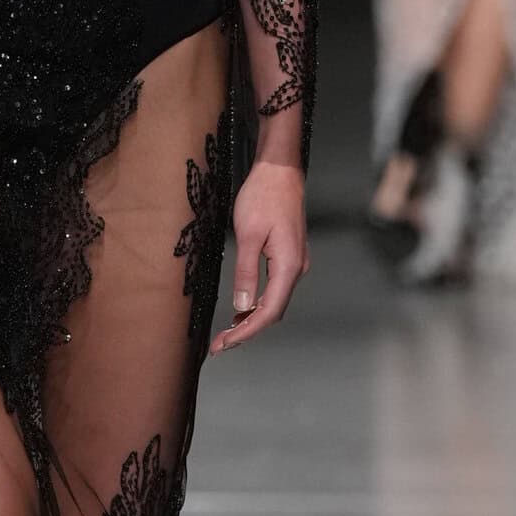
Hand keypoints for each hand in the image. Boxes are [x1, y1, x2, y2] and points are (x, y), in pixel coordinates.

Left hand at [210, 160, 307, 353]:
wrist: (280, 170)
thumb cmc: (263, 196)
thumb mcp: (248, 235)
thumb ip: (245, 273)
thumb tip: (243, 306)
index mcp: (288, 266)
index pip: (268, 312)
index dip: (246, 332)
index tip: (224, 345)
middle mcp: (296, 269)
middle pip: (273, 312)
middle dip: (247, 330)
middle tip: (220, 344)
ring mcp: (294, 263)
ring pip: (274, 301)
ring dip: (252, 318)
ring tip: (227, 331)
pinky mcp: (288, 256)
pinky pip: (274, 288)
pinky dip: (258, 303)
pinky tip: (242, 308)